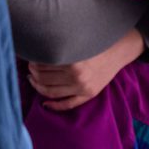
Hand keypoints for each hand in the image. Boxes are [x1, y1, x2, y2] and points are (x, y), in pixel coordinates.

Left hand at [27, 28, 144, 110]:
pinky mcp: (89, 94)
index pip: (43, 66)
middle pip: (44, 79)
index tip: (30, 58)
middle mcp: (77, 76)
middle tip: (30, 68)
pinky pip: (67, 105)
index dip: (33, 62)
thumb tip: (37, 48)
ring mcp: (83, 87)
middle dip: (33, 73)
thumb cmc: (96, 42)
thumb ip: (60, 46)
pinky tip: (44, 103)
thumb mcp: (77, 42)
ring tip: (33, 80)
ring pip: (51, 92)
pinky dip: (53, 106)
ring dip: (38, 86)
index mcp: (73, 61)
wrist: (119, 50)